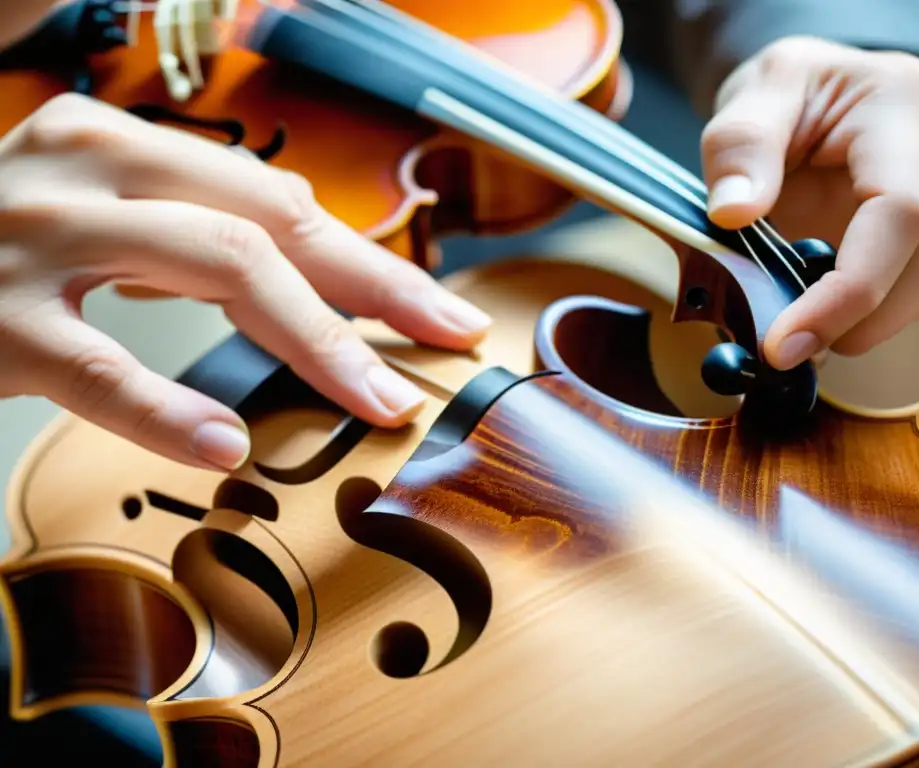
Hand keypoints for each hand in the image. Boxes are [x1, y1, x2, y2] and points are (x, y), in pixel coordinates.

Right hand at [0, 94, 490, 470]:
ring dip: (311, 338)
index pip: (280, 204)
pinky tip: (226, 446)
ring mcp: (36, 236)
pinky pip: (94, 365)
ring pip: (212, 265)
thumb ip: (194, 235)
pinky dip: (165, 407)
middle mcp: (90, 168)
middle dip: (371, 291)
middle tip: (441, 344)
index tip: (442, 313)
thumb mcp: (102, 221)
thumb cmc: (0, 253)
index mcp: (123, 148)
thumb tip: (312, 272)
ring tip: (375, 397)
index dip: (373, 263)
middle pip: (270, 224)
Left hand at [700, 36, 918, 369]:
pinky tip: (844, 302)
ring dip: (878, 322)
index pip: (904, 213)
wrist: (824, 94)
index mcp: (903, 102)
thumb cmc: (789, 97)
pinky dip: (897, 314)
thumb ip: (738, 147)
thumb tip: (733, 213)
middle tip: (786, 349)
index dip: (848, 291)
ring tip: (810, 318)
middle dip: (860, 322)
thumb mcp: (750, 98)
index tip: (784, 340)